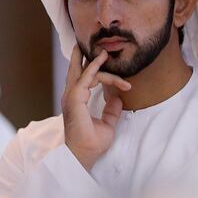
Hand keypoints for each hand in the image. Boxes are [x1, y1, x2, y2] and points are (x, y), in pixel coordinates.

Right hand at [62, 47, 130, 170]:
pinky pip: (85, 77)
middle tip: (81, 44)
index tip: (127, 84)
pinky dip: (94, 66)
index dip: (108, 79)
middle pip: (74, 72)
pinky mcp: (75, 98)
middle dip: (78, 57)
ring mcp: (71, 97)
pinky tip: (102, 58)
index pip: (89, 82)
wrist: (84, 153)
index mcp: (76, 102)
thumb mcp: (107, 124)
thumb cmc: (92, 143)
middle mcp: (71, 97)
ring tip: (98, 46)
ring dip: (89, 58)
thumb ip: (111, 111)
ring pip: (81, 71)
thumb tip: (118, 99)